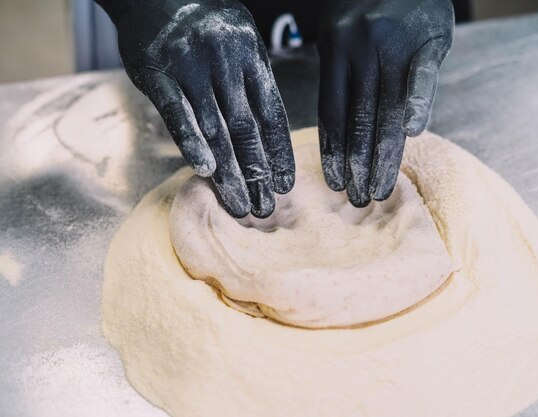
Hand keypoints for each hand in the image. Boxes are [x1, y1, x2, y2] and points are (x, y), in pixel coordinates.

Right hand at [100, 0, 294, 217]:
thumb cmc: (202, 22)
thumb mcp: (239, 40)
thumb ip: (253, 80)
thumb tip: (269, 133)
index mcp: (251, 53)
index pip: (271, 113)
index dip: (278, 152)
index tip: (284, 184)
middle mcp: (225, 58)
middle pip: (246, 127)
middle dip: (257, 172)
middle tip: (264, 207)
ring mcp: (190, 64)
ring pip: (214, 128)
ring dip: (228, 171)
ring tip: (239, 204)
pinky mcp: (156, 71)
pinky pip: (176, 114)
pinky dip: (191, 144)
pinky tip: (205, 171)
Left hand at [317, 0, 453, 206]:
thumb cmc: (369, 6)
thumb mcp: (342, 31)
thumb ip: (343, 75)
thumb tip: (341, 133)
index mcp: (336, 48)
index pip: (333, 112)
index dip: (334, 151)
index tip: (336, 182)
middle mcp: (362, 47)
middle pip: (360, 119)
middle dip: (359, 164)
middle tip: (360, 199)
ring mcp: (396, 42)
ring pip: (387, 109)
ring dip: (384, 152)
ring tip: (380, 188)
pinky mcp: (430, 38)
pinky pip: (424, 76)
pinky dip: (420, 102)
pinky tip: (414, 132)